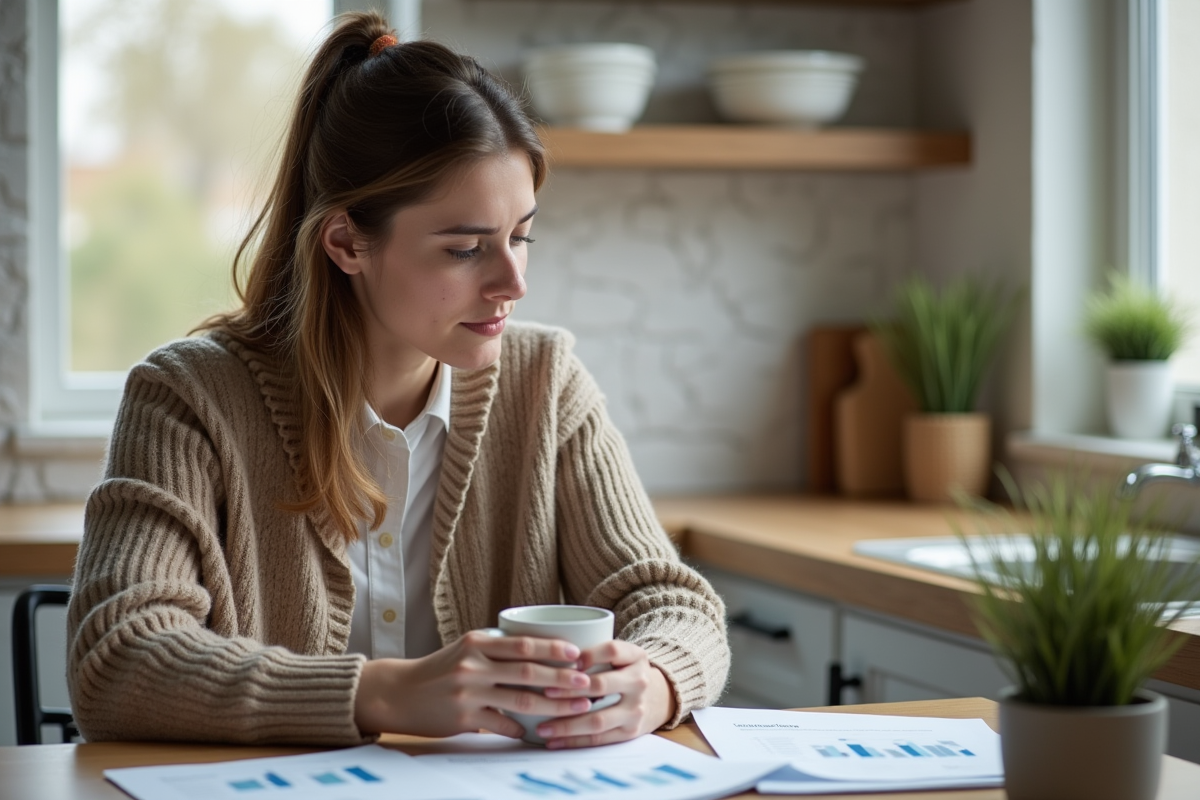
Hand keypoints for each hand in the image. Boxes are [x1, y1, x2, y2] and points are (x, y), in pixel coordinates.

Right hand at [353, 630, 594, 737]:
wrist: (399, 692)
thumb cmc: (440, 669)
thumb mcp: (466, 649)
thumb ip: (498, 649)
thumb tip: (541, 651)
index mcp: (476, 642)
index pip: (522, 643)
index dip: (553, 647)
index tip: (577, 653)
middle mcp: (472, 665)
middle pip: (527, 671)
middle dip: (561, 678)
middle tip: (586, 683)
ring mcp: (468, 693)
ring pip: (519, 700)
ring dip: (552, 705)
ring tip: (576, 708)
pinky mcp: (463, 718)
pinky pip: (501, 725)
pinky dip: (521, 728)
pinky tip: (537, 731)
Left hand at [537, 640, 676, 748]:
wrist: (658, 698)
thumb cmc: (625, 672)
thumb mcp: (622, 655)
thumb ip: (596, 652)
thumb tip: (551, 656)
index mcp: (636, 657)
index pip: (612, 650)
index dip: (588, 654)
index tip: (565, 660)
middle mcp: (639, 682)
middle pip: (601, 685)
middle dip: (569, 689)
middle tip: (545, 692)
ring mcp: (636, 709)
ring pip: (597, 719)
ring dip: (566, 724)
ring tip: (542, 727)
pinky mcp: (630, 732)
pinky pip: (599, 738)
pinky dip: (574, 741)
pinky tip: (554, 741)